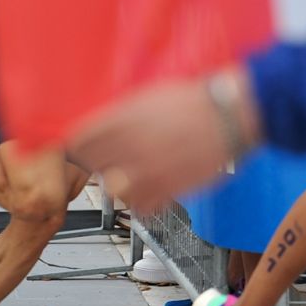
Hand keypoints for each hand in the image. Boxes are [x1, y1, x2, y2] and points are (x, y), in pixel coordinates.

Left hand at [68, 69, 259, 213]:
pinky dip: (142, 201)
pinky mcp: (167, 190)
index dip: (78, 146)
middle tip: (110, 160)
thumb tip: (100, 126)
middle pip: (92, 167)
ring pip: (113, 190)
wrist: (227, 116)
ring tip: (132, 176)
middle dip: (98, 164)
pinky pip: (139, 207)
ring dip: (119, 184)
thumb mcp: (148, 97)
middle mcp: (128, 147)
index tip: (82, 148)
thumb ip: (120, 115)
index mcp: (121, 121)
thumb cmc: (192, 102)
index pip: (78, 142)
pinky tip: (151, 188)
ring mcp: (147, 172)